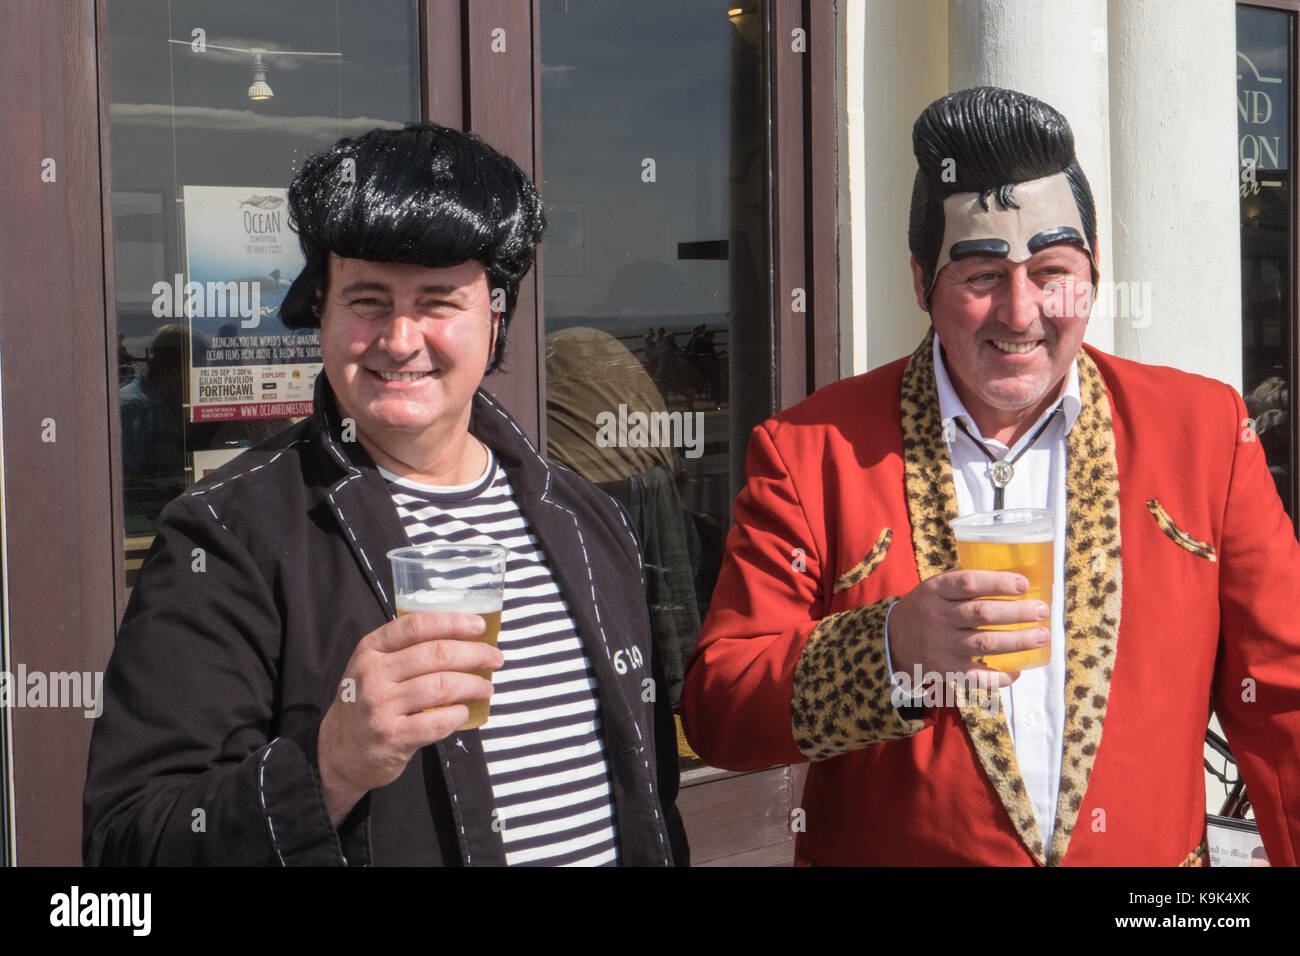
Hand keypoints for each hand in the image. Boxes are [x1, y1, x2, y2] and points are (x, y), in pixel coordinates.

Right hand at [317, 612, 504, 825]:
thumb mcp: (373, 667)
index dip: (453, 622)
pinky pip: (438, 721)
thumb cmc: (366, 702)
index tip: (480, 626)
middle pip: (436, 654)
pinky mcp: (392, 737)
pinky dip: (459, 714)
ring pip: (442, 686)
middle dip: (474, 653)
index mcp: (371, 649)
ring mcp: (381, 707)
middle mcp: (373, 674)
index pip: (417, 625)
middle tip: (495, 658)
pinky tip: (465, 711)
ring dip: (473, 685)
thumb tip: (463, 636)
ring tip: (486, 687)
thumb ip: (406, 650)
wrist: (337, 752)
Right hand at [887, 569, 1049, 690]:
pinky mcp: (946, 670)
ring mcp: (942, 646)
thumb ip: (962, 581)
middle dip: (1018, 612)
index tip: (1024, 584)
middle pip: (983, 614)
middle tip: (1042, 611)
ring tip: (1042, 636)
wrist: (894, 641)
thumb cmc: (926, 608)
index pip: (968, 583)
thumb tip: (1010, 577)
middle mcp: (938, 617)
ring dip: (1018, 641)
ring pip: (986, 644)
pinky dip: (1000, 677)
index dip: (998, 583)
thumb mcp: (934, 587)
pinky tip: (1018, 670)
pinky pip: (977, 677)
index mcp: (936, 591)